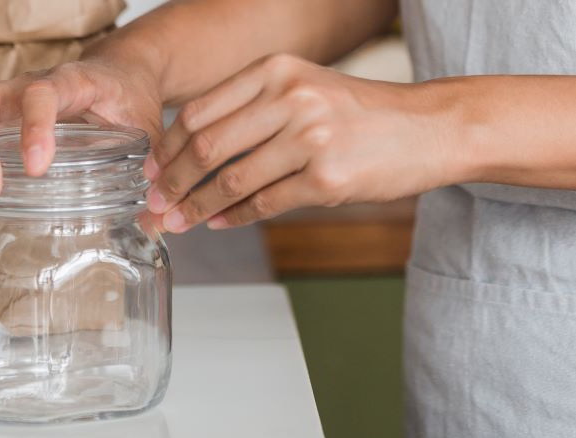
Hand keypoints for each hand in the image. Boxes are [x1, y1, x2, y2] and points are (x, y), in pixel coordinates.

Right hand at [0, 57, 163, 238]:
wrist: (118, 76)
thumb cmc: (128, 99)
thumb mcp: (148, 129)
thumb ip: (154, 168)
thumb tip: (157, 221)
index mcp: (70, 82)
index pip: (43, 92)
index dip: (35, 125)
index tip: (38, 168)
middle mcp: (25, 88)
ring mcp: (1, 106)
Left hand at [144, 54, 466, 232]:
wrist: (428, 128)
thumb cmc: (361, 113)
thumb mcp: (303, 89)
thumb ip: (251, 111)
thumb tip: (191, 152)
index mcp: (275, 71)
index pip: (199, 112)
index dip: (166, 148)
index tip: (150, 172)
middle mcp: (289, 98)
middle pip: (205, 146)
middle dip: (171, 182)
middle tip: (154, 205)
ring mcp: (309, 137)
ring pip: (230, 180)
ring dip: (195, 207)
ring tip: (177, 223)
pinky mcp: (327, 177)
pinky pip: (264, 204)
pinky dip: (233, 218)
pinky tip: (217, 223)